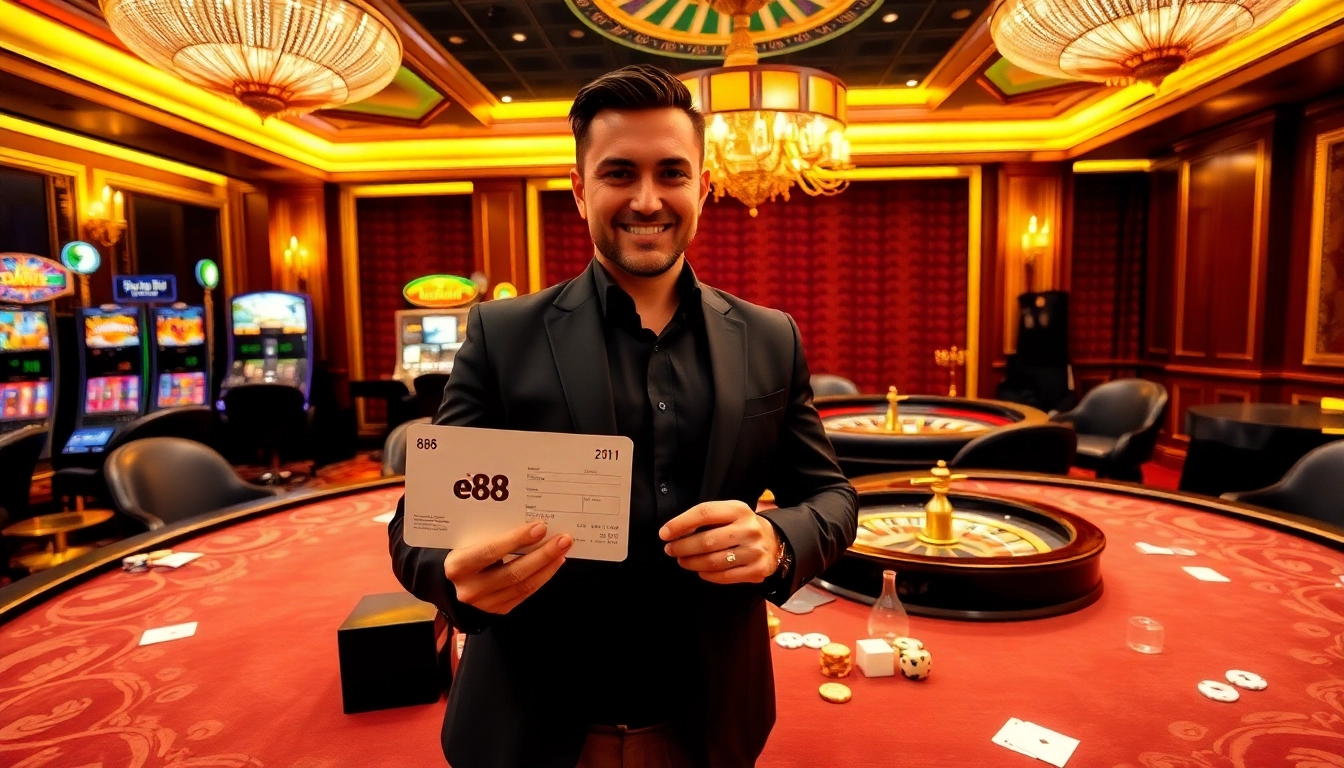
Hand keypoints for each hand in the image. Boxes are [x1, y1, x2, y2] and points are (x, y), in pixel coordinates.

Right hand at [443, 522, 570, 613]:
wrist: (453, 579)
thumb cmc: (464, 551)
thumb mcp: (470, 540)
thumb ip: (493, 534)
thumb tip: (531, 524)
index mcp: (458, 566)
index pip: (491, 551)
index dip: (517, 540)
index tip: (540, 527)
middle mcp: (470, 588)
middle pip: (513, 573)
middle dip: (542, 555)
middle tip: (562, 540)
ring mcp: (484, 603)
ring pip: (523, 586)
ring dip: (547, 567)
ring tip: (562, 551)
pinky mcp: (498, 609)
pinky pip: (525, 594)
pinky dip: (542, 577)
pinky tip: (553, 564)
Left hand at [659, 501, 779, 583]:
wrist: (775, 542)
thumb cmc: (742, 527)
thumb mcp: (730, 514)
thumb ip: (707, 519)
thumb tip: (674, 532)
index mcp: (739, 509)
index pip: (704, 513)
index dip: (680, 523)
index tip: (664, 533)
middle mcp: (748, 529)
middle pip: (706, 541)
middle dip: (682, 547)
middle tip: (670, 550)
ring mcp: (754, 551)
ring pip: (713, 561)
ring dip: (692, 563)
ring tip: (682, 561)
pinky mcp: (757, 570)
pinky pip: (724, 576)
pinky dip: (708, 575)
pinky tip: (701, 571)